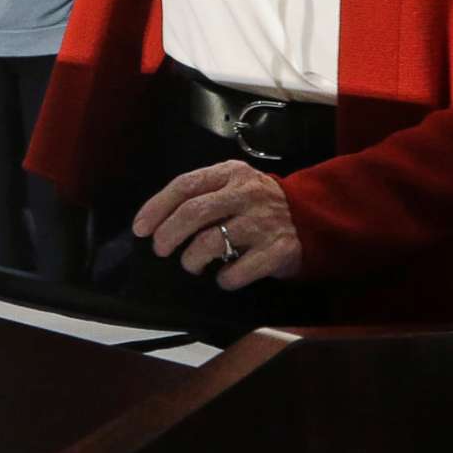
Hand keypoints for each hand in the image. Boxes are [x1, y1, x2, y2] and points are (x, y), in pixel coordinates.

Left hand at [131, 159, 302, 289]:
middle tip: (161, 249)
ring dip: (192, 259)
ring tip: (191, 264)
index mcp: (231, 173)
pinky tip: (223, 277)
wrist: (311, 217)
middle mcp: (247, 194)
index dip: (157, 207)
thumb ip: (202, 194)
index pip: (185, 185)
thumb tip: (156, 222)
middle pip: (194, 212)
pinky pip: (238, 271)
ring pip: (212, 242)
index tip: (141, 228)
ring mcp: (264, 222)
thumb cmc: (258, 205)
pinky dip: (224, 278)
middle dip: (168, 234)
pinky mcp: (278, 250)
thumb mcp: (234, 185)